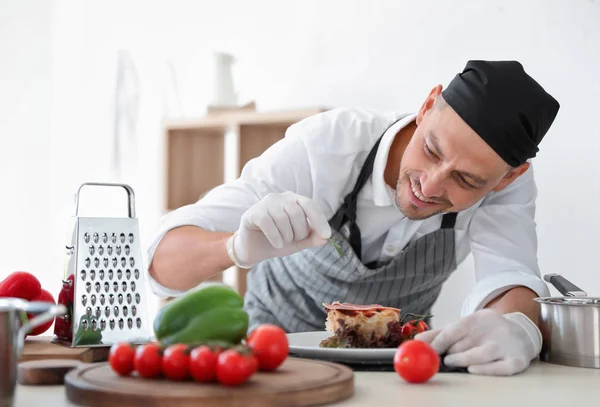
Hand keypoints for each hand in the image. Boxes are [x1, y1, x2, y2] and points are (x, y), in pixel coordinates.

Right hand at [227, 192, 331, 267]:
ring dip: (286, 237)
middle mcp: (279, 198)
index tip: (327, 235)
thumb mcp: (299, 242)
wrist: (254, 250)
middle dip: (299, 232)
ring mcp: (265, 204)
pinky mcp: (253, 213)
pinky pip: (268, 223)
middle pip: (296, 212)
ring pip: (282, 218)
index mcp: (293, 200)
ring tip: (283, 242)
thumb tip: (326, 238)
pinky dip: (275, 237)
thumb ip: (312, 238)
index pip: (310, 204)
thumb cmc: (278, 241)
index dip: (319, 220)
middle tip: (293, 241)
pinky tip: (277, 244)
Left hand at [414, 309, 541, 375]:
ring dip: (464, 359)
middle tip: (437, 358)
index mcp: (480, 318)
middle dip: (450, 351)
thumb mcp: (467, 326)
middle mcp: (495, 329)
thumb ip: (442, 334)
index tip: (427, 350)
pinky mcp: (518, 360)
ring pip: (484, 353)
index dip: (439, 340)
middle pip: (468, 342)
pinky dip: (486, 370)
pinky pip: (502, 368)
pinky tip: (472, 370)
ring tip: (451, 362)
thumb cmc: (487, 332)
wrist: (523, 332)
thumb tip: (416, 340)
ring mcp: (508, 345)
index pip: (456, 328)